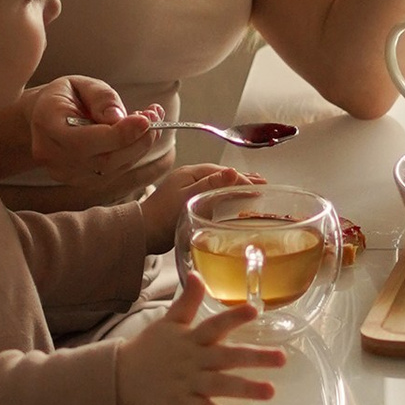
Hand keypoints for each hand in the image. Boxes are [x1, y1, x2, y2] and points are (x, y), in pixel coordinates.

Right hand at [25, 71, 170, 185]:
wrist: (43, 117)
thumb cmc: (64, 96)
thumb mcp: (81, 84)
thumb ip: (101, 97)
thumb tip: (119, 118)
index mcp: (47, 124)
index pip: (84, 140)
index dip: (118, 134)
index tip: (145, 119)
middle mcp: (51, 155)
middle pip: (102, 159)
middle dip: (136, 140)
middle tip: (155, 116)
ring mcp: (64, 173)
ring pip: (111, 169)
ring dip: (138, 147)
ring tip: (151, 123)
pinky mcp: (78, 181)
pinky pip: (112, 173)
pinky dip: (131, 155)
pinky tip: (137, 136)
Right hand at [116, 272, 286, 404]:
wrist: (119, 377)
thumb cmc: (148, 348)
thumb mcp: (167, 321)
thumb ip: (187, 301)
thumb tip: (197, 274)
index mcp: (190, 338)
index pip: (215, 324)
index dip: (234, 317)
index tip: (255, 310)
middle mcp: (192, 359)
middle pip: (226, 357)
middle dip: (255, 358)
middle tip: (282, 359)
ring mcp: (186, 383)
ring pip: (220, 385)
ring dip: (245, 389)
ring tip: (270, 391)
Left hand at [135, 160, 249, 251]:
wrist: (142, 233)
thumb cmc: (163, 216)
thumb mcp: (188, 198)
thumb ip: (211, 185)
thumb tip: (232, 172)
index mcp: (190, 173)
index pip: (221, 172)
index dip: (241, 179)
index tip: (258, 187)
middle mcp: (189, 178)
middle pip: (220, 176)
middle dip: (241, 179)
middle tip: (262, 183)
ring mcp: (187, 190)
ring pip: (217, 185)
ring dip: (234, 187)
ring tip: (252, 189)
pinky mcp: (186, 203)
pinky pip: (211, 196)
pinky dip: (225, 196)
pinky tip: (232, 202)